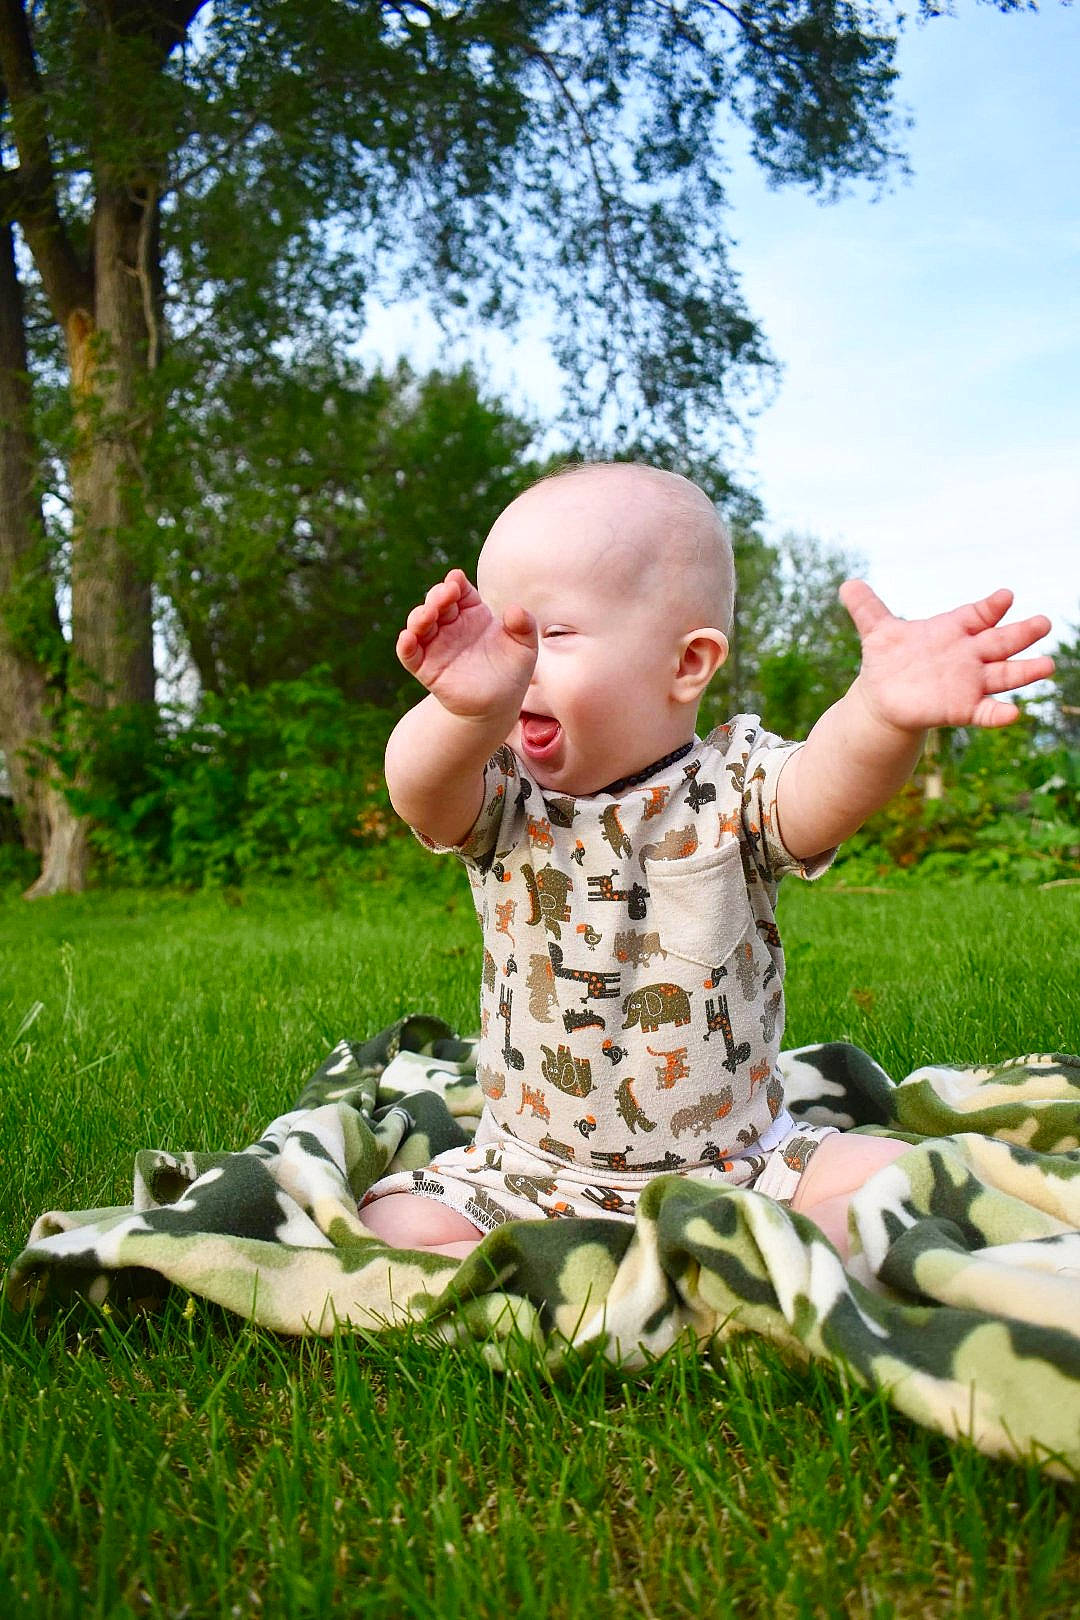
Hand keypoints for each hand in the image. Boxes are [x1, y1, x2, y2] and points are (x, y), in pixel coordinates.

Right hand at [396, 568, 537, 722]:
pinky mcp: (427, 668)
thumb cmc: (511, 671)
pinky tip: (407, 638)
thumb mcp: (525, 646)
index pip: (459, 591)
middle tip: (446, 593)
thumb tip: (514, 609)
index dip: (456, 583)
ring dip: (419, 616)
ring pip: (419, 624)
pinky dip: (405, 645)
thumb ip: (524, 625)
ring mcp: (437, 646)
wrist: (499, 705)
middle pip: (437, 602)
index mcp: (473, 613)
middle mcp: (451, 625)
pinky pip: (410, 654)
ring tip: (428, 614)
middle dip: (438, 595)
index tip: (456, 579)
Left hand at [839, 581, 1053, 731]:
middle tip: (1044, 623)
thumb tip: (847, 583)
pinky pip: (986, 711)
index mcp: (953, 630)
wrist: (885, 699)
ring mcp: (970, 682)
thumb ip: (867, 608)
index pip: (978, 614)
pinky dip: (999, 714)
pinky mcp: (963, 708)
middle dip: (1022, 633)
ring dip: (1026, 671)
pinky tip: (1014, 714)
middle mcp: (969, 655)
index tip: (1006, 596)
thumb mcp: (877, 633)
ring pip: (1004, 675)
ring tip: (1048, 665)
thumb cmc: (889, 661)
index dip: (991, 607)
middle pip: (1001, 642)